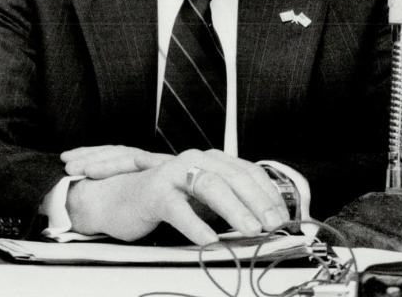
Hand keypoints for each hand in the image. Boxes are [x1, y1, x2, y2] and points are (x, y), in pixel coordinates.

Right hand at [66, 149, 288, 244]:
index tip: (283, 218)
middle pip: (234, 176)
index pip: (248, 172)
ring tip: (251, 229)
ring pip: (210, 185)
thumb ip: (231, 204)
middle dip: (258, 203)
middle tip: (273, 225)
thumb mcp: (204, 201)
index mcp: (210, 161)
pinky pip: (178, 209)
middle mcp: (194, 160)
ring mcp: (173, 173)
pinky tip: (209, 240)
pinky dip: (196, 225)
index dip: (269, 195)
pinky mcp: (154, 192)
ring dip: (235, 209)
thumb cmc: (165, 201)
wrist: (118, 200)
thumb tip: (268, 222)